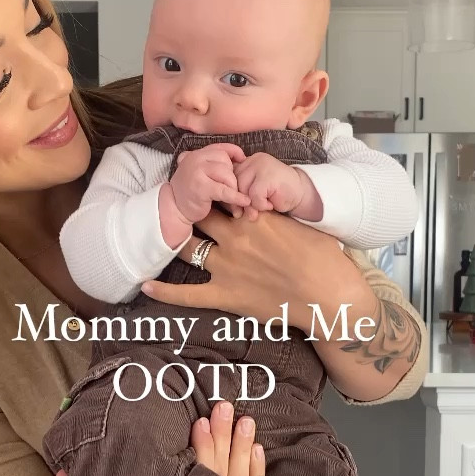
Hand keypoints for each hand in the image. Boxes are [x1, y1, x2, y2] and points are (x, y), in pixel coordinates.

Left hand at [142, 206, 338, 331]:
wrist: (328, 295)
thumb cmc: (323, 258)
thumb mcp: (299, 223)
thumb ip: (273, 213)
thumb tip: (260, 205)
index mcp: (253, 216)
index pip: (220, 192)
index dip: (207, 187)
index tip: (196, 180)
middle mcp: (235, 236)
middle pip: (198, 213)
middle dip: (185, 206)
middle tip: (174, 204)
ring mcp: (227, 266)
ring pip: (187, 246)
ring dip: (174, 239)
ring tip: (159, 233)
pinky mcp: (225, 294)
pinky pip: (188, 294)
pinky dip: (165, 291)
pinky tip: (146, 285)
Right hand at [169, 144, 250, 222]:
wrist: (175, 209)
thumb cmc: (191, 192)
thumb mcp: (201, 172)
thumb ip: (214, 163)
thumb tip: (241, 159)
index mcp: (196, 154)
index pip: (221, 147)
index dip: (235, 152)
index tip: (243, 160)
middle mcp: (195, 159)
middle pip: (226, 162)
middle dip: (233, 177)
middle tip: (233, 190)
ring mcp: (197, 173)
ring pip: (227, 175)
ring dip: (234, 189)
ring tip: (235, 201)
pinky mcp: (201, 188)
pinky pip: (225, 191)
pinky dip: (236, 197)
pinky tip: (243, 201)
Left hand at [228, 153, 306, 221]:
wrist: (301, 193)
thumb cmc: (277, 194)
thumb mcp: (255, 191)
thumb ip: (242, 192)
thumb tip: (229, 205)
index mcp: (248, 161)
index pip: (230, 177)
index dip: (231, 194)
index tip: (235, 208)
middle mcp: (253, 160)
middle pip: (234, 183)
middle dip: (238, 202)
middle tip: (245, 214)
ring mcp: (261, 166)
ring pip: (243, 190)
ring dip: (251, 205)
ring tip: (262, 208)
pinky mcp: (268, 176)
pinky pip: (254, 195)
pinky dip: (261, 205)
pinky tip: (271, 204)